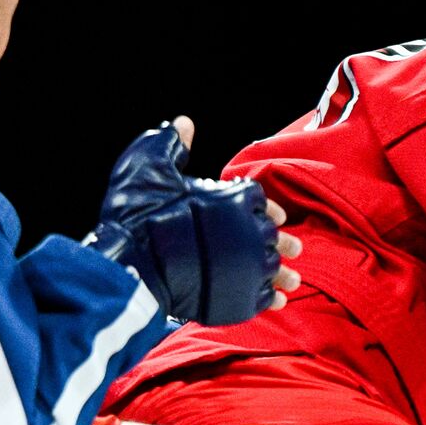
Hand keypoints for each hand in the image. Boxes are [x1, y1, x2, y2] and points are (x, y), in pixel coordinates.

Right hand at [87, 116, 299, 324]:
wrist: (132, 266)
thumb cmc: (137, 214)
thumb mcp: (148, 163)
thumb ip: (170, 143)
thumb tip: (183, 123)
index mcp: (236, 197)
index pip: (259, 199)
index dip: (261, 206)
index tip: (268, 214)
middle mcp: (251, 231)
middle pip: (272, 235)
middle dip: (279, 240)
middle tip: (293, 249)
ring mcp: (248, 267)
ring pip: (273, 269)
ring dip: (282, 273)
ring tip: (292, 280)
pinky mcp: (240, 299)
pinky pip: (263, 299)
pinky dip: (269, 299)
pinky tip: (274, 301)